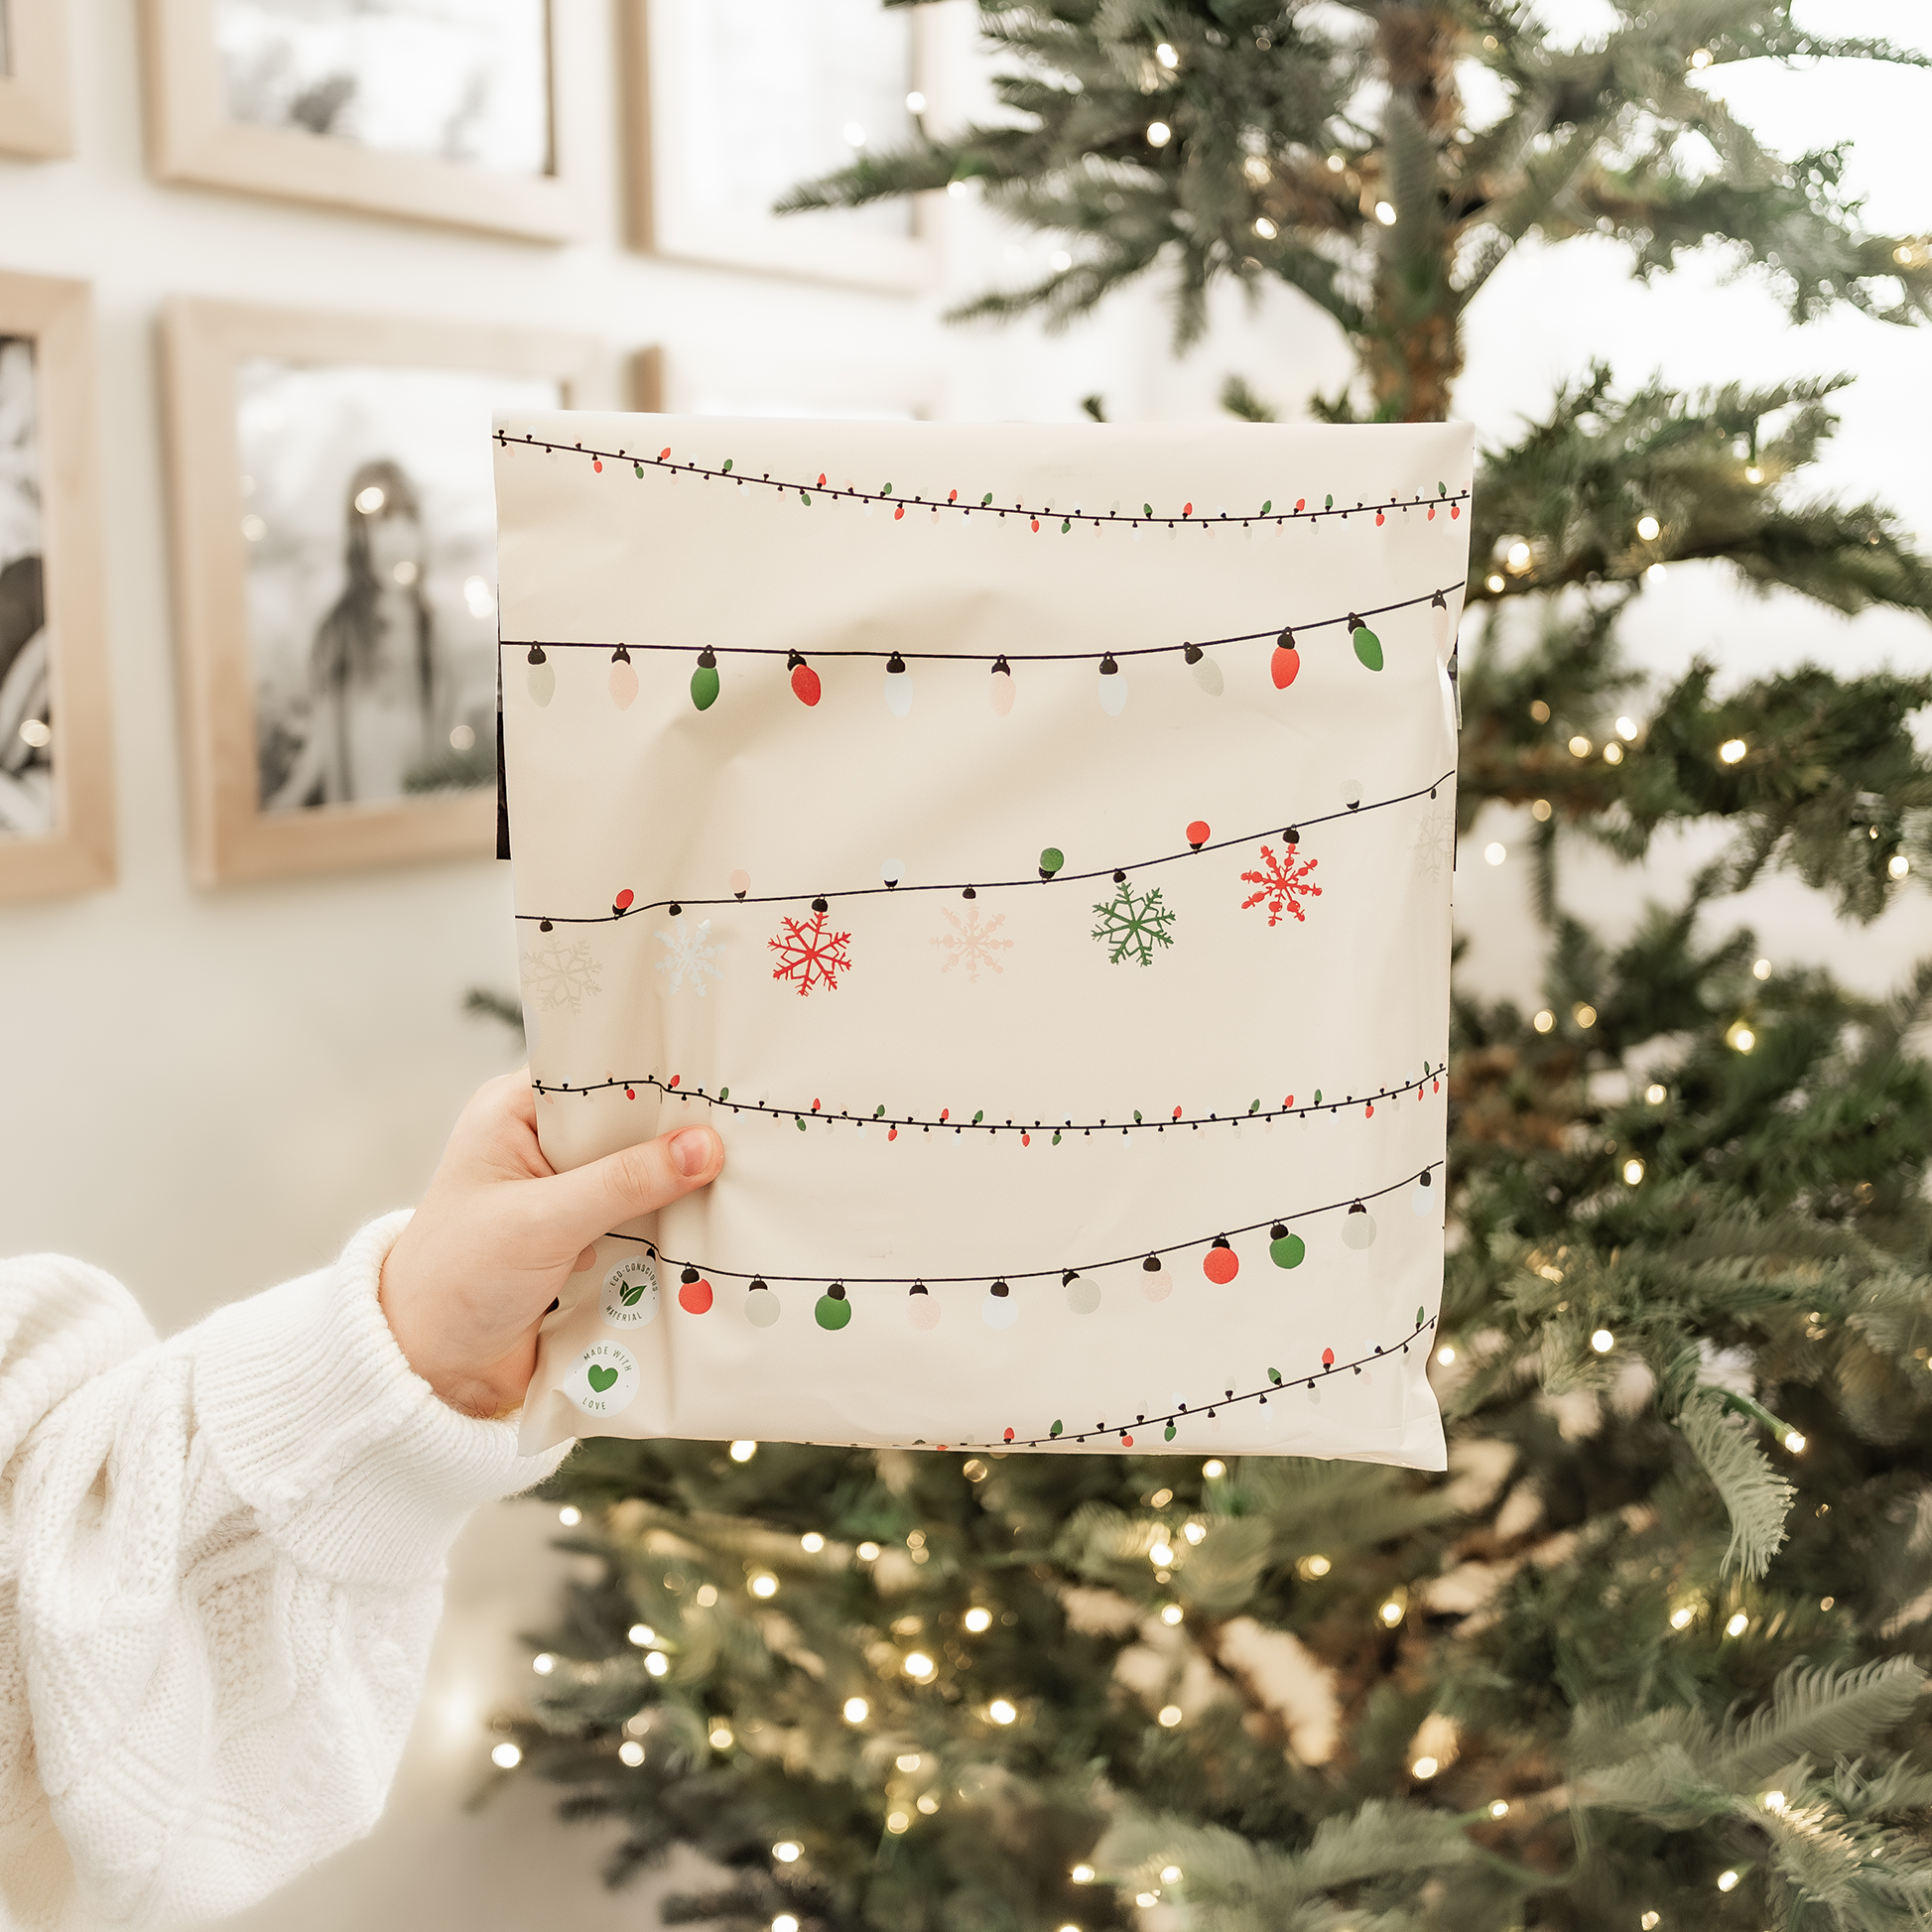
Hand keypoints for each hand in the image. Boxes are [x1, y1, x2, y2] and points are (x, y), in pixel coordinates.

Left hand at [379, 1071, 722, 1416]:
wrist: (434, 1370)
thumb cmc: (458, 1280)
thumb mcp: (542, 1221)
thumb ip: (624, 1182)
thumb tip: (706, 1146)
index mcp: (515, 1111)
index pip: (597, 1069)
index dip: (655, 1070)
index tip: (719, 1072)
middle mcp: (543, 1143)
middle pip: (629, 1122)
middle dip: (680, 1131)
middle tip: (752, 1124)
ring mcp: (568, 1192)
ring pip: (642, 1172)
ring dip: (681, 1183)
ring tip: (752, 1170)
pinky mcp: (588, 1236)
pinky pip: (644, 1217)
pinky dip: (673, 1224)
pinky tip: (720, 1220)